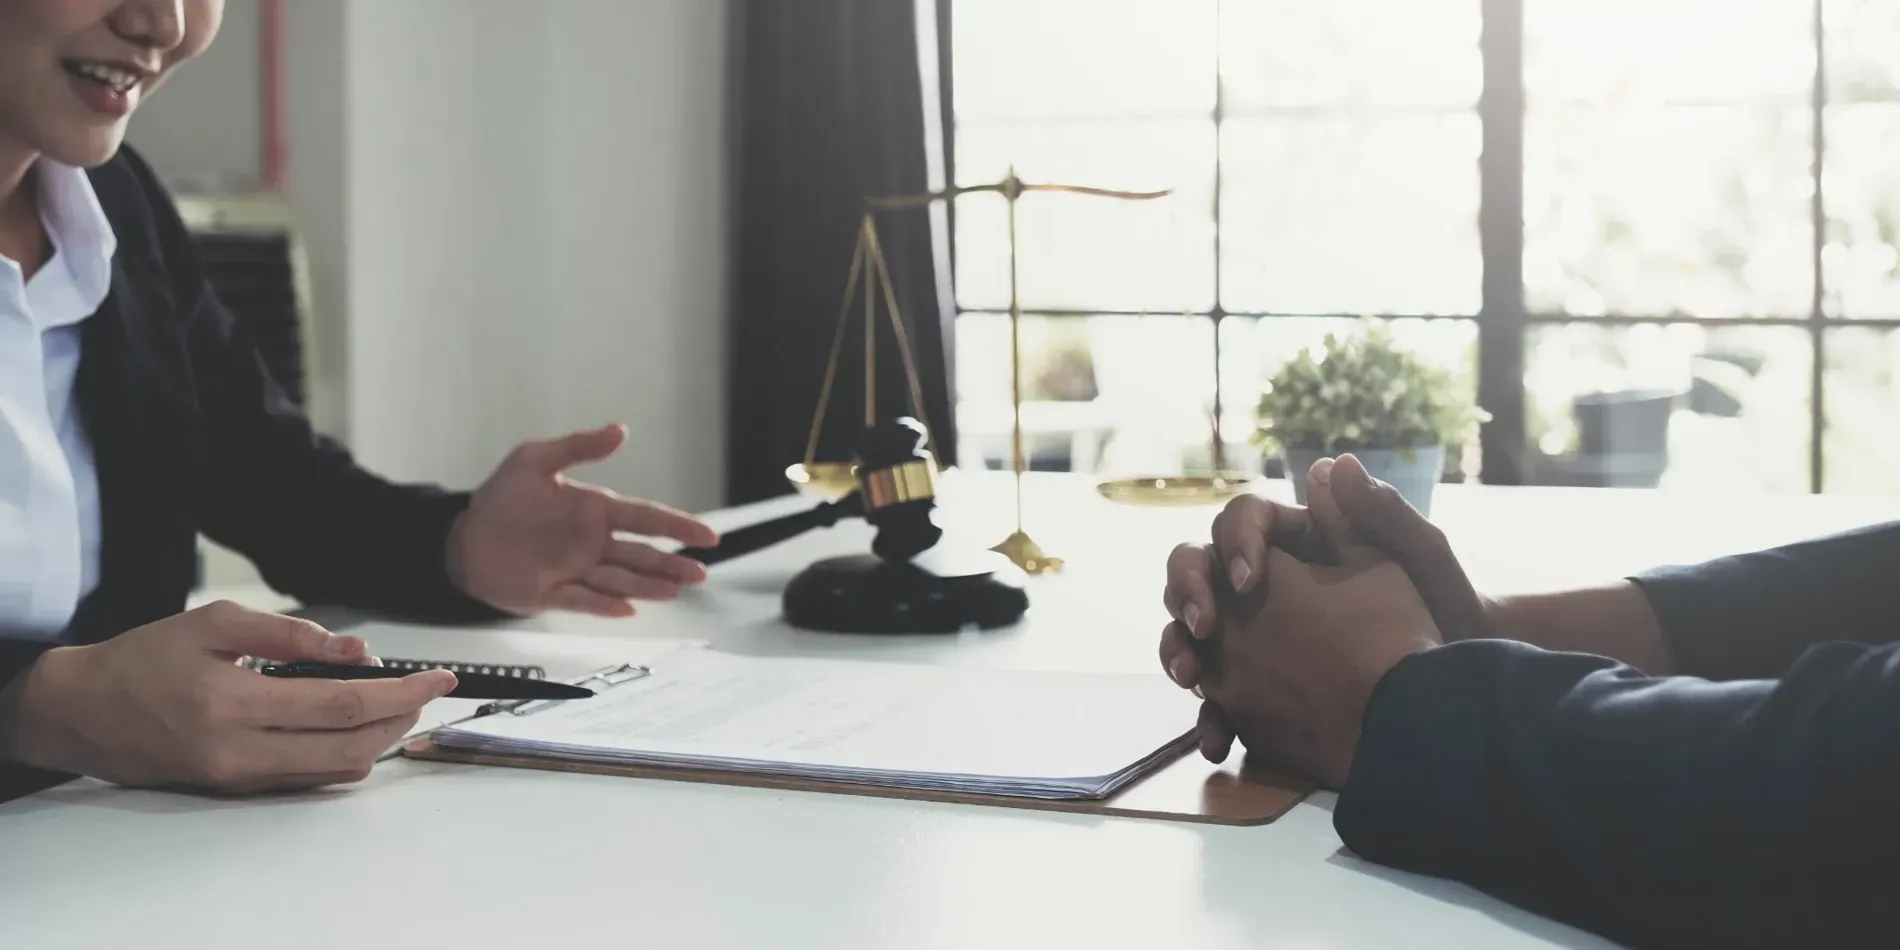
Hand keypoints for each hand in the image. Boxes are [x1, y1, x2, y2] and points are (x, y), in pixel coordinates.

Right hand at [0, 602, 455, 793]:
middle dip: (401, 719)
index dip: (400, 692)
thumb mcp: (212, 623)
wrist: (83, 712)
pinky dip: (344, 753)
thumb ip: (289, 633)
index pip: (342, 705)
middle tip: (425, 690)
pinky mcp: (236, 790)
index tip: (439, 677)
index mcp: (233, 703)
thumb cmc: (145, 659)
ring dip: (378, 739)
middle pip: (350, 747)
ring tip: (397, 703)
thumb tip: (354, 650)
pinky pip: (308, 779)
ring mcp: (239, 778)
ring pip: (335, 770)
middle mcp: (240, 752)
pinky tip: (356, 726)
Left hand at [447, 424, 720, 616]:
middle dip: (671, 563)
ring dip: (648, 585)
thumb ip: (579, 447)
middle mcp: (592, 542)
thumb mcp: (534, 460)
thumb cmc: (499, 497)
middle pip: (641, 554)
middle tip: (700, 572)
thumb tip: (622, 430)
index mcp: (594, 510)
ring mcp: (576, 569)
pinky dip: (606, 605)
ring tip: (675, 590)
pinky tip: (628, 608)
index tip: (707, 535)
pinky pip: (585, 600)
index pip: (645, 517)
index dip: (678, 526)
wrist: (463, 538)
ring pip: (620, 579)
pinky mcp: (554, 594)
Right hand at [1160, 454, 1492, 761]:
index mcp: (1300, 540)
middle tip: (1204, 626)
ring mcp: (1254, 637)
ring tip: (1191, 677)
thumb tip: (1331, 466)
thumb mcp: (1421, 557)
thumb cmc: (1445, 608)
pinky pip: (1216, 698)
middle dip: (1188, 592)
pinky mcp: (1254, 688)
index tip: (1250, 580)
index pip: (1242, 520)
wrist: (1456, 683)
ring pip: (1192, 633)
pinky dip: (1208, 717)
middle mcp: (1266, 584)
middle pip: (1199, 569)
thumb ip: (1380, 513)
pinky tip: (1215, 740)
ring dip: (1178, 650)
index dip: (1235, 542)